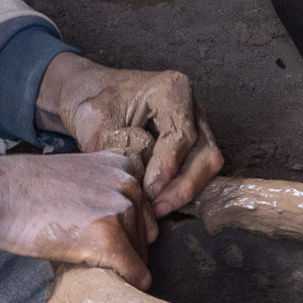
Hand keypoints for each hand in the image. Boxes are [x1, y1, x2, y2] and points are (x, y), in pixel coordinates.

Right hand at [0, 148, 151, 287]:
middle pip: (146, 233)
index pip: (142, 208)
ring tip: (85, 265)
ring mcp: (120, 210)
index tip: (100, 240)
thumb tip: (113, 227)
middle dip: (125, 249)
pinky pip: (135, 274)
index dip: (123, 229)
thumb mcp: (73, 177)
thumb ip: (99, 192)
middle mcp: (127, 183)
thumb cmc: (20, 190)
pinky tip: (108, 287)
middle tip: (90, 257)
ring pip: (140, 256)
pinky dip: (126, 285)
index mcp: (120, 164)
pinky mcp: (109, 239)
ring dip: (119, 266)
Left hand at [34, 54, 222, 220]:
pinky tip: (160, 205)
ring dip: (184, 192)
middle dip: (183, 186)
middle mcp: (192, 109)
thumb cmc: (97, 104)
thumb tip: (133, 186)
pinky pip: (198, 172)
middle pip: (205, 153)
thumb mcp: (97, 122)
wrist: (96, 97)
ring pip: (207, 165)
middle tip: (157, 209)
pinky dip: (181, 190)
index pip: (180, 135)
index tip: (149, 190)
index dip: (167, 167)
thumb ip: (117, 149)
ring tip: (156, 211)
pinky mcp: (194, 147)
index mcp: (172, 91)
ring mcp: (198, 128)